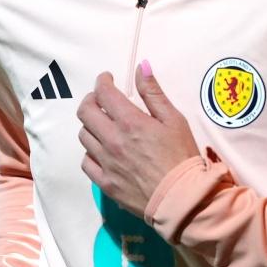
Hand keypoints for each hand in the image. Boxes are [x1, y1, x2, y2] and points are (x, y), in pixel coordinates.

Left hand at [76, 59, 201, 217]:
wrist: (182, 199)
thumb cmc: (182, 156)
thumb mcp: (174, 120)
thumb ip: (154, 93)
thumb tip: (141, 67)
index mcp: (129, 122)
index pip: (103, 93)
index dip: (102, 81)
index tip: (107, 79)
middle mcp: (112, 140)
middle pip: (85, 113)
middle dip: (91, 100)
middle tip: (101, 99)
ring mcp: (106, 163)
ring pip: (84, 136)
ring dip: (90, 125)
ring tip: (103, 124)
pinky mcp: (105, 183)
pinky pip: (86, 162)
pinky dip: (90, 152)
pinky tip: (101, 150)